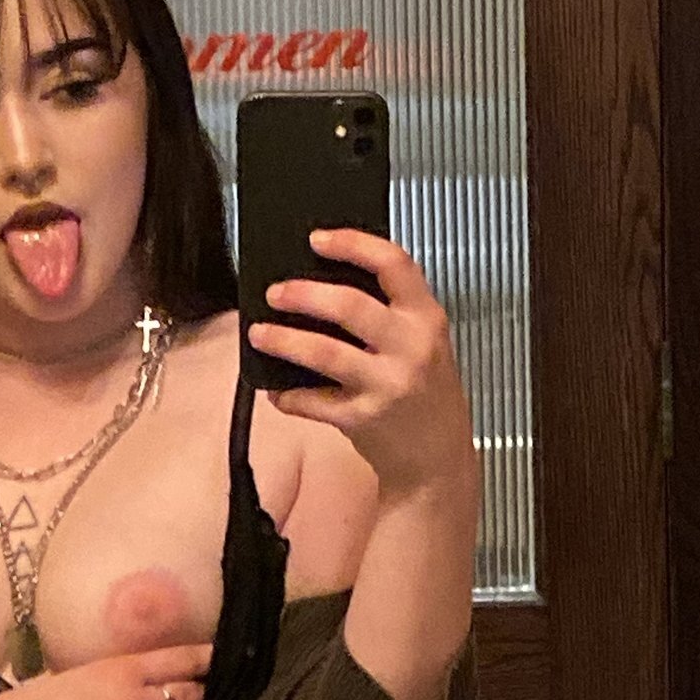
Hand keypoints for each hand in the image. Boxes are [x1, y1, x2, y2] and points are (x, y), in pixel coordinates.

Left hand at [248, 228, 476, 498]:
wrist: (439, 459)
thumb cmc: (426, 395)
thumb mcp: (424, 343)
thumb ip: (390, 313)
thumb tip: (323, 283)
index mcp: (426, 318)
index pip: (393, 264)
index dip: (352, 244)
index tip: (317, 239)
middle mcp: (410, 348)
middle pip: (349, 305)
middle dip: (303, 293)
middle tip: (275, 292)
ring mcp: (387, 384)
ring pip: (324, 352)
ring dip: (284, 340)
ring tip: (260, 333)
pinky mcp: (363, 419)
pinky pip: (313, 401)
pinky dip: (288, 396)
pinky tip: (276, 391)